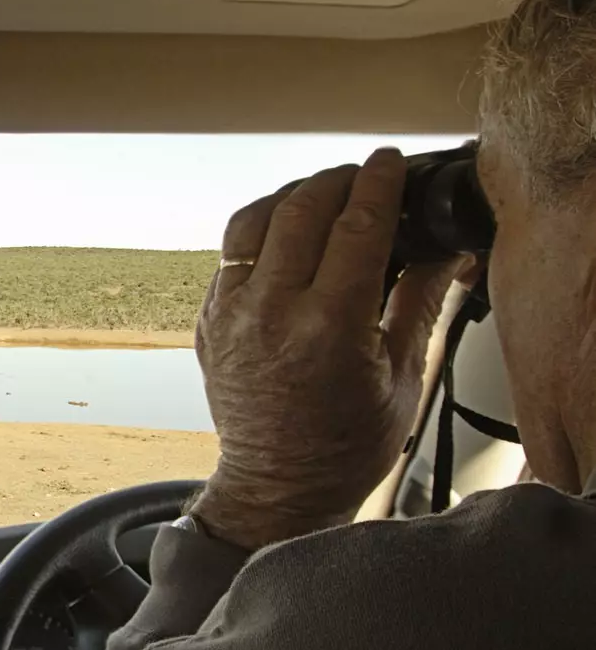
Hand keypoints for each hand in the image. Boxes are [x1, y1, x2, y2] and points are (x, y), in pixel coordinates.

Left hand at [191, 148, 465, 549]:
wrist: (278, 486)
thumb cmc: (343, 445)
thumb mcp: (403, 375)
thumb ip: (419, 300)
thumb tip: (442, 247)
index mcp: (326, 328)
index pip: (356, 226)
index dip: (377, 184)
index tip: (388, 163)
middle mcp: (270, 314)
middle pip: (300, 210)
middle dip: (335, 181)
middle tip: (361, 176)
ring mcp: (230, 316)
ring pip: (251, 222)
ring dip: (289, 197)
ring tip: (321, 196)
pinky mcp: (207, 322)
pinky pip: (230, 254)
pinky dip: (260, 233)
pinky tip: (287, 235)